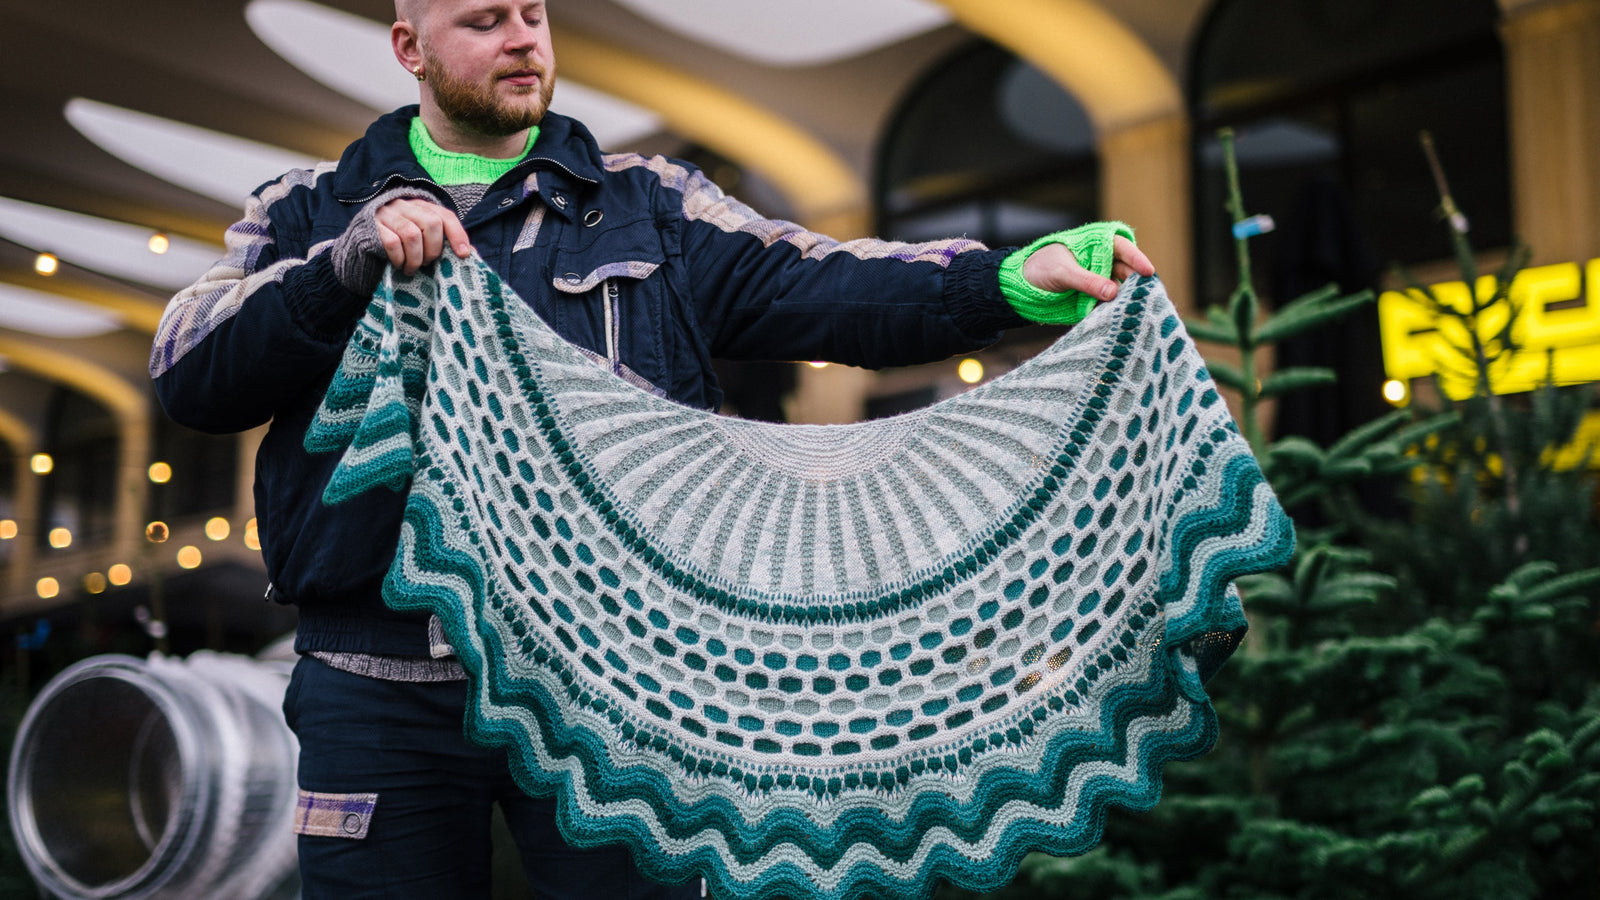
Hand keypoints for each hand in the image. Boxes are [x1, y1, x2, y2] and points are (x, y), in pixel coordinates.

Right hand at [372, 198, 471, 273]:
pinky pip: (393, 243)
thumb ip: (441, 243)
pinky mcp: (372, 226)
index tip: (464, 255)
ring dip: (416, 258)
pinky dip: (399, 258)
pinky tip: (399, 265)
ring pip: (412, 234)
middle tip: (427, 263)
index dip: (457, 234)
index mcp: (420, 207)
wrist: (360, 248)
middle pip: (431, 223)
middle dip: (433, 249)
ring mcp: (387, 214)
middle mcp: (405, 206)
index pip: (445, 216)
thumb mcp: (421, 242)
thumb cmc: (397, 247)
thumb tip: (471, 253)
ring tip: (412, 268)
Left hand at [1022, 236, 1154, 301]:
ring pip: (1121, 290)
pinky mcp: (1095, 299)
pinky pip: (1108, 305)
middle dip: (1137, 283)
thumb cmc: (1042, 268)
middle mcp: (1104, 262)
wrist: (1023, 286)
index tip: (1148, 272)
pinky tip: (1122, 320)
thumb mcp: (1062, 272)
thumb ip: (1087, 281)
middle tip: (1147, 296)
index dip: (1137, 259)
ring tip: (1137, 311)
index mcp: (1098, 245)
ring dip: (1128, 300)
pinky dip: (1115, 311)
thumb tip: (1113, 292)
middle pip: (1127, 272)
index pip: (1123, 248)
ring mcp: (1101, 281)